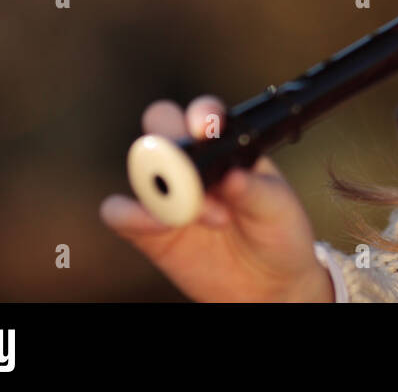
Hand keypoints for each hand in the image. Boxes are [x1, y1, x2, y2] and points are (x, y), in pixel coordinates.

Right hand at [100, 96, 334, 301]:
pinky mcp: (147, 229)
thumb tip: (231, 177)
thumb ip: (253, 190)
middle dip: (168, 139)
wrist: (268, 284)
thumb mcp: (278, 207)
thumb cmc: (277, 232)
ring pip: (140, 168)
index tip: (203, 128)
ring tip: (202, 215)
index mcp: (225, 145)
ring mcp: (166, 193)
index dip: (200, 113)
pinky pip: (119, 213)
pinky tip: (160, 226)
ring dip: (162, 187)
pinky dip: (129, 214)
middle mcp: (191, 162)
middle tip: (194, 172)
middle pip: (160, 125)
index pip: (204, 115)